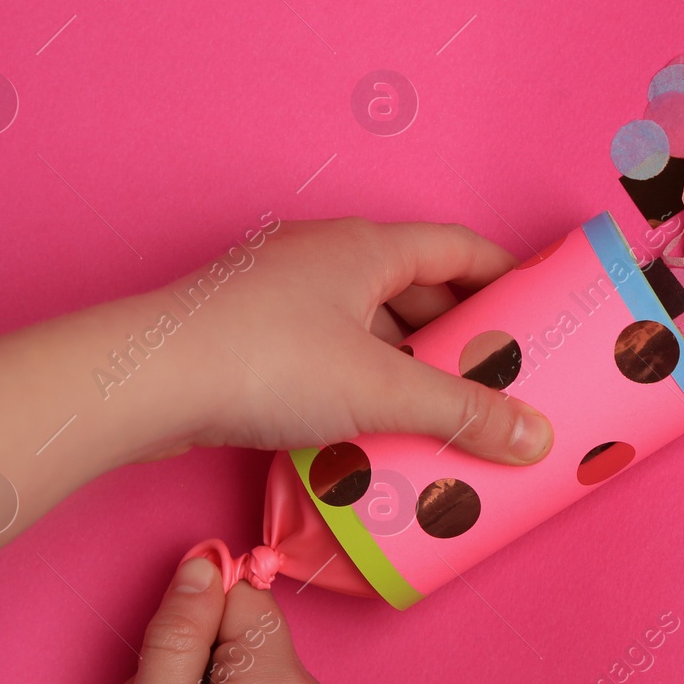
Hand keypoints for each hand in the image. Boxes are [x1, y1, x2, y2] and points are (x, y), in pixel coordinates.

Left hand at [157, 217, 553, 464]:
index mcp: (366, 247)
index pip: (458, 247)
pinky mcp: (254, 336)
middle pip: (416, 289)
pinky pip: (331, 353)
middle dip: (461, 336)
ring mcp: (285, 295)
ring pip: (370, 325)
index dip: (505, 276)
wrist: (143, 382)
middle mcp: (327, 259)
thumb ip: (463, 413)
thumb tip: (534, 436)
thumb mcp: (382, 391)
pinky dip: (364, 383)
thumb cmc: (263, 361)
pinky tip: (379, 427)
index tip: (540, 308)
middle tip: (502, 379)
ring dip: (410, 366)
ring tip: (448, 413)